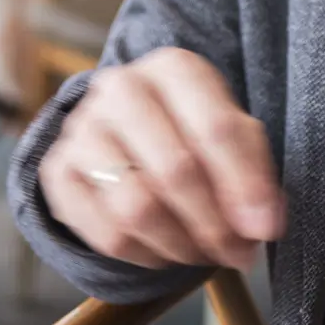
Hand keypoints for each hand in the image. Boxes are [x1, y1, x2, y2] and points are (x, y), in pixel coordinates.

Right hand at [41, 47, 285, 269]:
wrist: (123, 128)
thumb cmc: (190, 129)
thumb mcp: (230, 131)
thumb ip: (253, 172)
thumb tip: (264, 224)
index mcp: (172, 68)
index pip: (215, 128)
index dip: (245, 186)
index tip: (265, 229)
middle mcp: (121, 88)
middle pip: (174, 170)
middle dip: (214, 224)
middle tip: (238, 253)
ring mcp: (82, 129)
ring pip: (136, 207)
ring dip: (181, 245)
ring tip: (204, 254)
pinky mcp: (59, 171)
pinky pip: (106, 235)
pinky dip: (146, 256)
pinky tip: (166, 252)